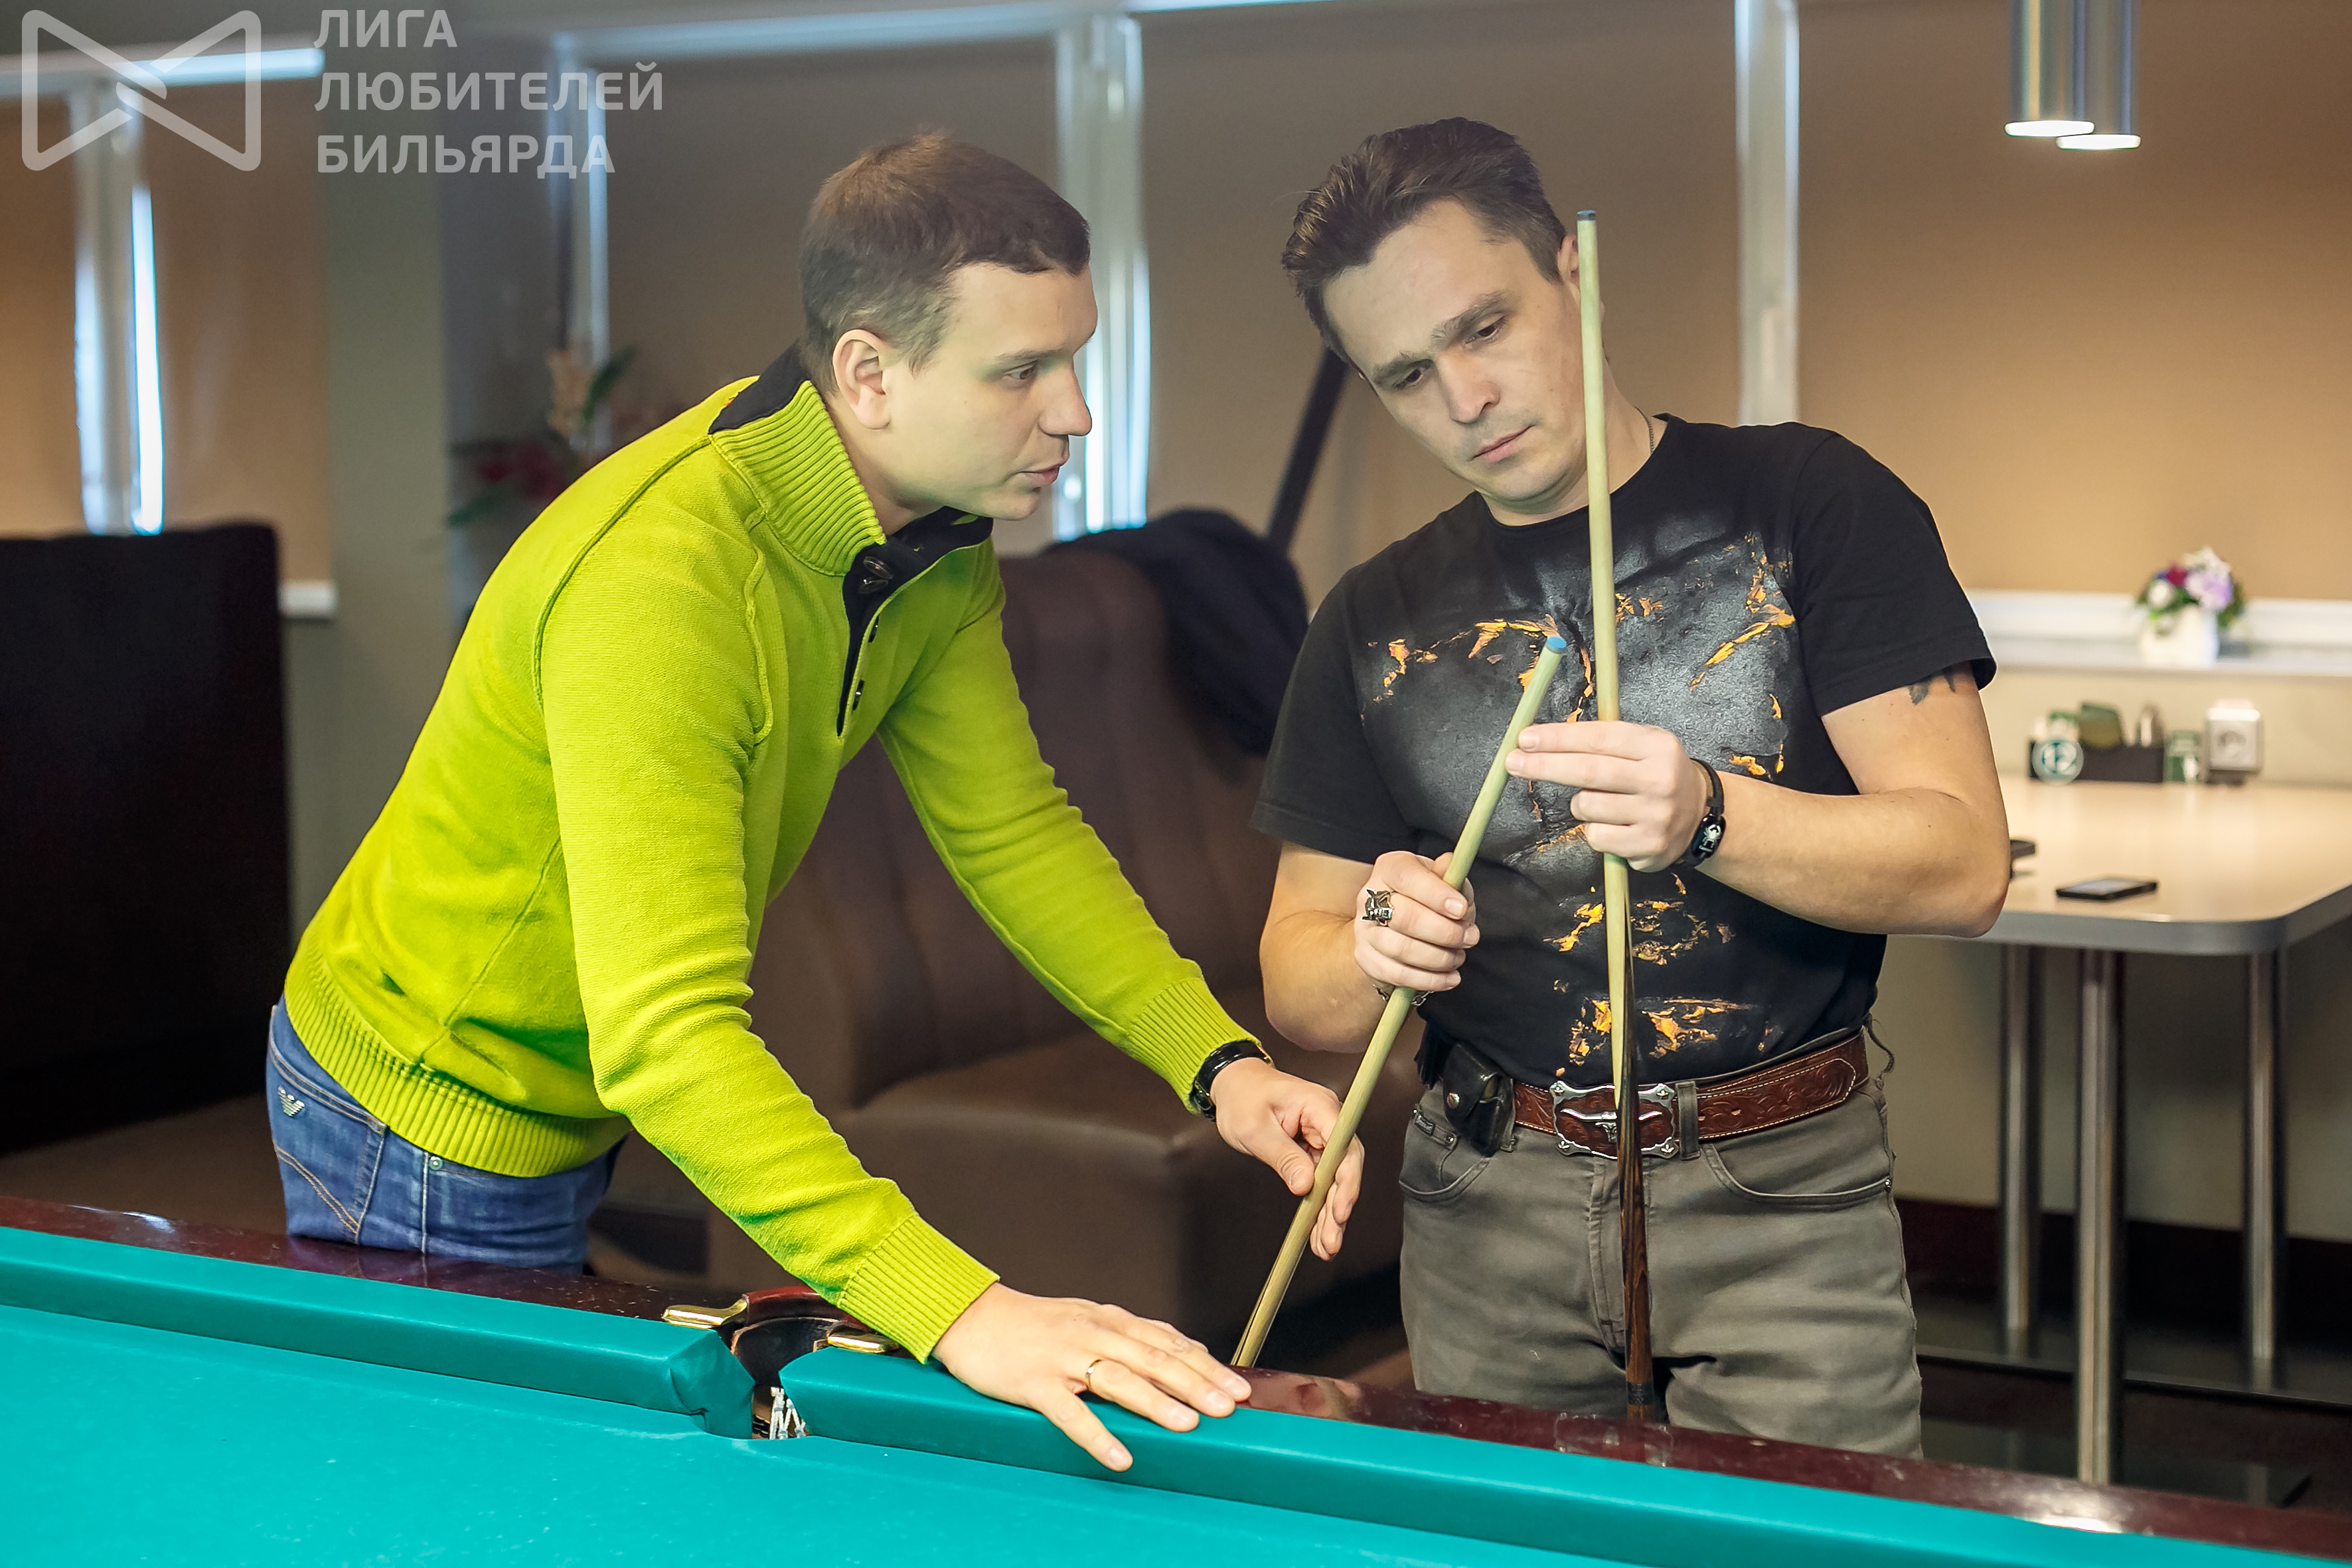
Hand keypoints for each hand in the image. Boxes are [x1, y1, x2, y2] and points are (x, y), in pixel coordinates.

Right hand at [931, 1282, 1251, 1469]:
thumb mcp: (1088, 1319)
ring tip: (1188, 1424)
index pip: (1166, 1341)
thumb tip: (1181, 1355)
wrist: (972, 1318)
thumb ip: (1129, 1336)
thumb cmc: (1034, 1324)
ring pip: (1118, 1379)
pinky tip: (1120, 1456)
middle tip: (1228, 1406)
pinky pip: (1070, 1413)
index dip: (1205, 1364)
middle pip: (1152, 1358)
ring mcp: (1063, 1357)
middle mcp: (1092, 1333)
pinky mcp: (1035, 1383)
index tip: (1238, 1386)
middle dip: (1194, 1383)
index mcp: (1108, 1319)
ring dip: (1156, 1403)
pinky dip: (1097, 1435)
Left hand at [1206, 1056, 1363, 1260]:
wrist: (1235, 1084)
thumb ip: (1283, 1156)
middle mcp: (1328, 1121)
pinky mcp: (1314, 1149)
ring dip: (1330, 1214)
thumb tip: (1305, 1186)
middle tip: (1330, 1241)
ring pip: (1335, 1180)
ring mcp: (1323, 1136)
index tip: (1339, 1211)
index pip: (1344, 1148)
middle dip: (1338, 1208)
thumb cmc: (1243, 1098)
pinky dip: (1319, 1205)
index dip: (1346, 1182)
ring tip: (1325, 1246)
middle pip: (1344, 1169)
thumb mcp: (1255, 1129)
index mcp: (1319, 1106)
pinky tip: (1317, 1232)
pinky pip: (1322, 1180)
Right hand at [1356, 849, 1478, 995]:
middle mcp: (1370, 897)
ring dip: (1439, 958)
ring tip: (1458, 957)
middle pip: (1404, 917)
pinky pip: (1398, 974)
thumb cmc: (1423, 899)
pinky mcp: (1366, 959)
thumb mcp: (1439, 880)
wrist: (1391, 926)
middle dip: (1444, 932)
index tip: (1462, 910)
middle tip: (1469, 938)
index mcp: (1389, 868)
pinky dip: (1430, 980)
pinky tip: (1449, 977)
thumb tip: (1453, 870)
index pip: (1407, 877)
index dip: (1436, 894)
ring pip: (1401, 949)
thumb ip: (1449, 875)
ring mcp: (1364, 930)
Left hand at [1505, 721, 1703, 871]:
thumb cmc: (1655, 773)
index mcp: (1656, 746)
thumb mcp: (1643, 744)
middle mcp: (1659, 780)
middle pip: (1588, 772)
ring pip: (1586, 807)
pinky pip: (1596, 837)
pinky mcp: (1648, 847)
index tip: (1525, 738)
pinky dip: (1595, 829)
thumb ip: (1601, 740)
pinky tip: (1616, 824)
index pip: (1597, 738)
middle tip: (1512, 762)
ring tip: (1600, 801)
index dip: (1558, 738)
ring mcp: (1655, 816)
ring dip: (1580, 804)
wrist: (1700, 815)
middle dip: (1544, 765)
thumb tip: (1539, 740)